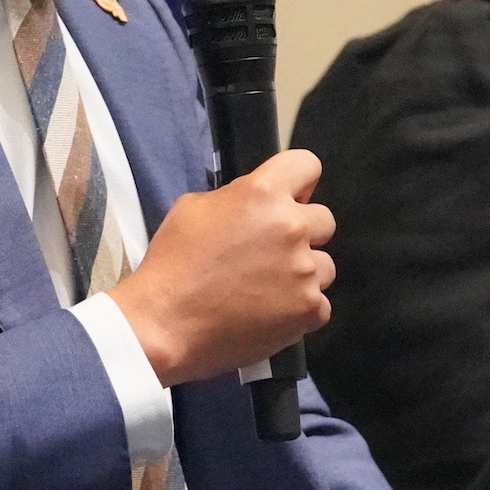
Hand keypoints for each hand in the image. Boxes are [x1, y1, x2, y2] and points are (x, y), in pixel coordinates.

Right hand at [111, 148, 333, 385]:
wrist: (164, 324)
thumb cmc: (172, 265)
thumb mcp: (193, 208)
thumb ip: (235, 198)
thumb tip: (254, 206)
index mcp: (263, 194)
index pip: (307, 165)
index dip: (299, 182)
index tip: (290, 198)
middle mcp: (291, 227)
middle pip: (324, 220)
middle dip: (302, 233)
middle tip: (270, 252)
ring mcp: (304, 271)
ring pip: (324, 265)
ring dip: (303, 273)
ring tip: (266, 288)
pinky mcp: (309, 309)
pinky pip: (320, 304)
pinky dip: (300, 310)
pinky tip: (269, 313)